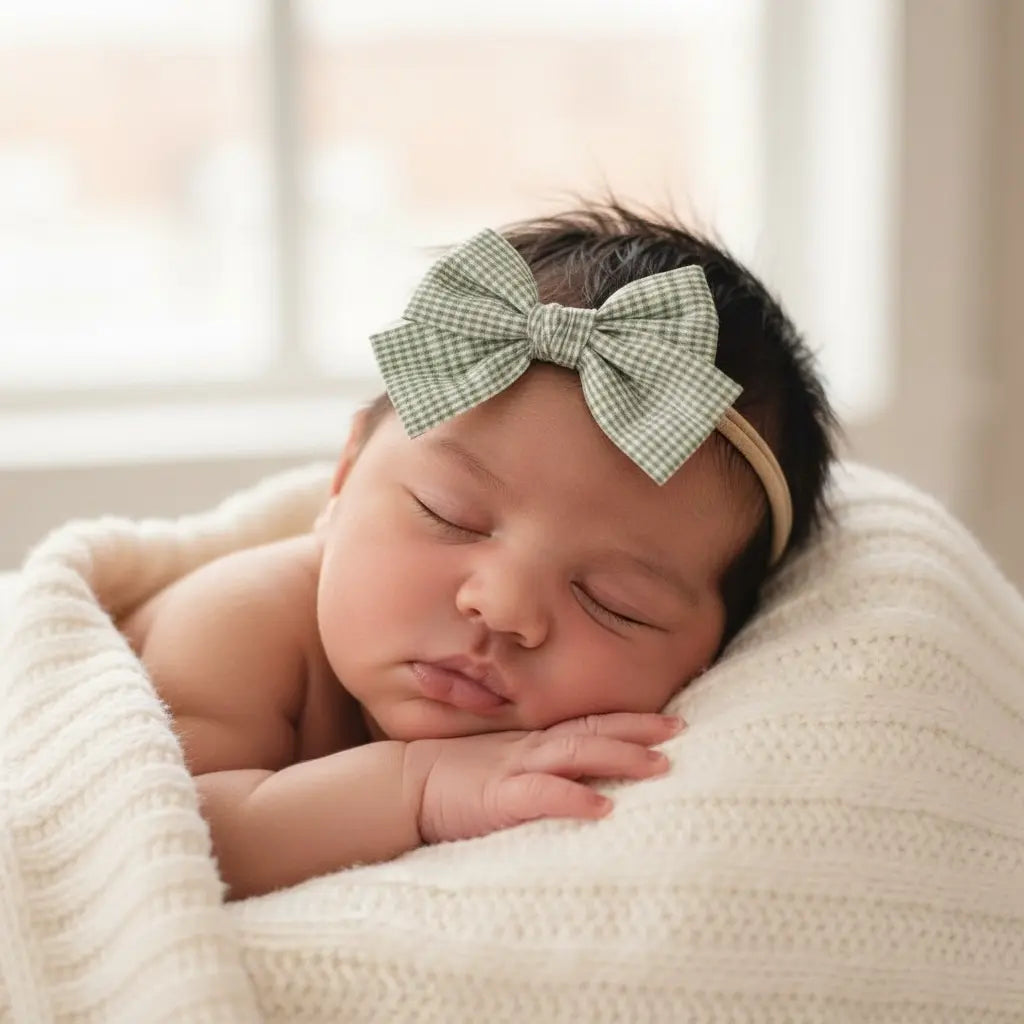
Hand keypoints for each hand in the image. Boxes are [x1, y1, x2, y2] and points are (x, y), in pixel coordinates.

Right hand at [404, 712, 683, 843]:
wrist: (401, 786)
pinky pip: (542, 796)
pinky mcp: (499, 799)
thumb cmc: (452, 779)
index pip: (589, 724)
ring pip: (577, 755)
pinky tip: (604, 807)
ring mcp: (516, 770)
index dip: (631, 720)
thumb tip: (582, 778)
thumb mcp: (500, 765)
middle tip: (682, 730)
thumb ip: (536, 766)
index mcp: (533, 743)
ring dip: (621, 757)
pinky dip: (575, 798)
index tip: (671, 720)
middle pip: (593, 731)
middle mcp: (531, 749)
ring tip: (660, 765)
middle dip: (639, 730)